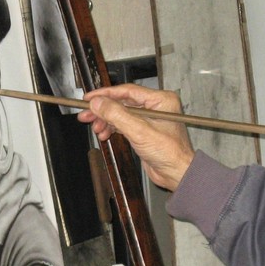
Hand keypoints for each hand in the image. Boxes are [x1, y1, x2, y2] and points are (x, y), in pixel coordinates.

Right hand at [79, 83, 194, 191]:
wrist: (177, 174)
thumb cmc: (170, 153)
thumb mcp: (139, 131)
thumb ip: (116, 115)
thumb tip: (98, 103)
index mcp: (160, 100)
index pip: (127, 91)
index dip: (106, 94)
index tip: (89, 98)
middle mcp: (156, 106)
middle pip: (122, 103)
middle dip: (103, 110)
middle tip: (86, 114)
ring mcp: (150, 119)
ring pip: (121, 114)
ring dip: (106, 121)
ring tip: (94, 127)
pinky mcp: (145, 131)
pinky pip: (124, 125)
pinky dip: (113, 129)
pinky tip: (104, 134)